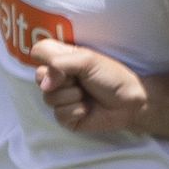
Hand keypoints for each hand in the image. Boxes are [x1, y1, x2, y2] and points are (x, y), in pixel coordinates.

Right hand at [32, 39, 148, 133]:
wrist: (130, 102)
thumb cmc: (112, 76)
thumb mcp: (87, 60)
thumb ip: (60, 63)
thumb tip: (43, 83)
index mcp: (63, 59)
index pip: (39, 51)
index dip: (46, 59)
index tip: (62, 64)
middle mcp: (58, 77)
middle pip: (38, 77)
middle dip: (62, 80)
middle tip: (80, 80)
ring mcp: (61, 98)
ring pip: (48, 98)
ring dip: (72, 96)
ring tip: (87, 95)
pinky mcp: (65, 117)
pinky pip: (58, 114)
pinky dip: (75, 111)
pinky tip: (87, 109)